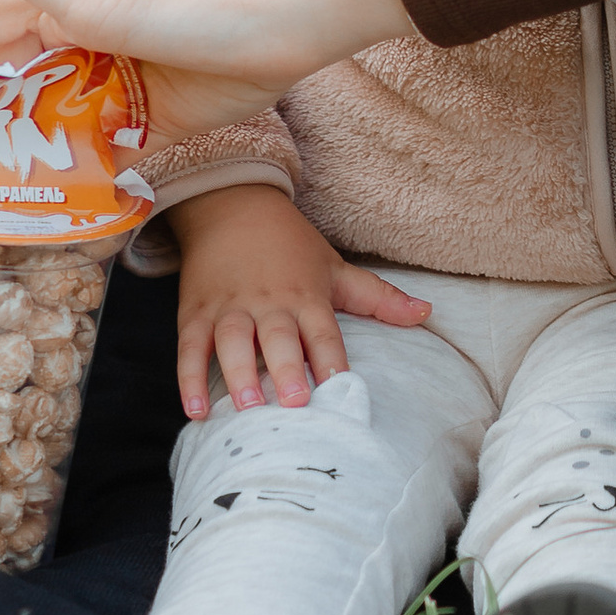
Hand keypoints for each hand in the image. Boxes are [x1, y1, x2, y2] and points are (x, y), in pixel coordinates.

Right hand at [169, 183, 432, 419]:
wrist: (232, 204)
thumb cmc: (290, 245)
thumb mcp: (335, 267)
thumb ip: (378, 297)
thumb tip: (427, 313)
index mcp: (306, 294)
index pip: (323, 331)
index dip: (331, 358)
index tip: (340, 387)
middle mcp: (268, 301)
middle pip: (277, 336)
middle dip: (284, 368)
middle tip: (293, 403)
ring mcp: (230, 306)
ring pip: (232, 341)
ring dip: (237, 373)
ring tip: (246, 406)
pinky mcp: (196, 312)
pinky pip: (190, 346)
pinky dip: (189, 378)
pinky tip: (196, 410)